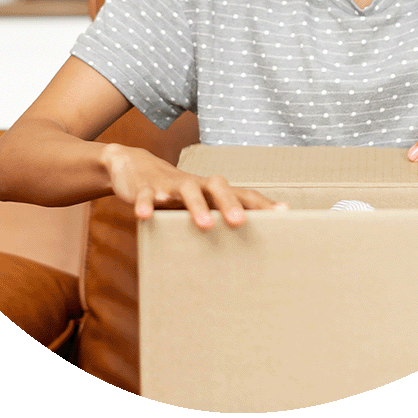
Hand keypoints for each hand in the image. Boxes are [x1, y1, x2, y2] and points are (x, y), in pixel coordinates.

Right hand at [100, 143, 285, 227]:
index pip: (241, 193)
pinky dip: (145, 205)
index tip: (284, 212)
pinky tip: (144, 217)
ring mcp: (169, 185)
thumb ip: (216, 221)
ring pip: (186, 189)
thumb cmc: (174, 195)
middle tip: (240, 222)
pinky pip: (145, 196)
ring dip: (197, 205)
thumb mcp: (196, 206)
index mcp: (211, 191)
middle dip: (230, 203)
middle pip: (217, 185)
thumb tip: (243, 251)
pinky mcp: (144, 189)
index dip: (262, 203)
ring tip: (206, 225)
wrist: (133, 166)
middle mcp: (195, 184)